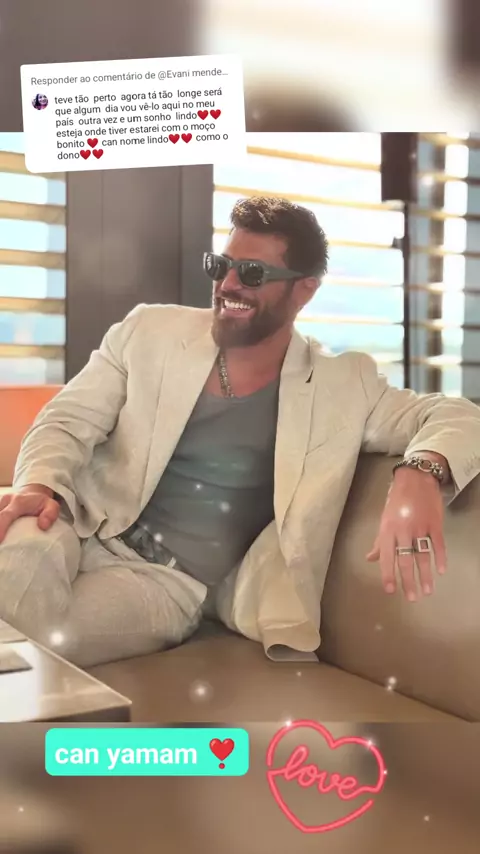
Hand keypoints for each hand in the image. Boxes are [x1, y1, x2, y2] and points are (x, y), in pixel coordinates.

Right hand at [0, 486, 59, 542]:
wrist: (31, 493)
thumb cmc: (40, 503)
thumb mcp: (51, 505)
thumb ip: (50, 514)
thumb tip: (43, 526)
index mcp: (18, 502)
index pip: (6, 515)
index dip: (1, 527)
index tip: (0, 540)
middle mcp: (5, 502)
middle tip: (1, 545)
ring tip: (2, 544)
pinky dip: (0, 527)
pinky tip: (2, 540)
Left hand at [366, 469, 445, 600]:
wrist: (416, 478)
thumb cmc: (397, 499)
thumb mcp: (385, 519)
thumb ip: (380, 541)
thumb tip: (370, 559)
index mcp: (388, 529)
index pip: (387, 556)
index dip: (388, 574)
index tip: (390, 590)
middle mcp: (403, 530)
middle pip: (405, 560)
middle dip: (408, 581)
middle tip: (412, 598)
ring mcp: (420, 527)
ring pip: (422, 555)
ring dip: (425, 575)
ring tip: (427, 591)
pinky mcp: (435, 523)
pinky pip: (438, 544)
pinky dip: (441, 558)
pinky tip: (441, 571)